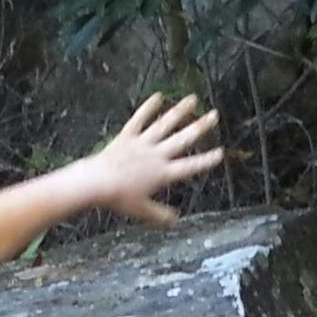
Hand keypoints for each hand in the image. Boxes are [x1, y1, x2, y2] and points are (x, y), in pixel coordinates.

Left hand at [80, 94, 224, 223]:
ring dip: (180, 111)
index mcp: (162, 173)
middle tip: (214, 115)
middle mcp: (156, 155)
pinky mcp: (127, 136)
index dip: (206, 160)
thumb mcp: (142, 211)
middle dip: (200, 127)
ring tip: (193, 99)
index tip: (220, 152)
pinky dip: (148, 107)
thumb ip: (160, 214)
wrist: (96, 184)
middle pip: (183, 139)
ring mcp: (142, 143)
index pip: (190, 166)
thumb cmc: (118, 199)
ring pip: (165, 124)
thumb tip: (175, 220)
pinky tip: (158, 96)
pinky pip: (139, 119)